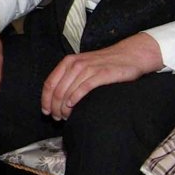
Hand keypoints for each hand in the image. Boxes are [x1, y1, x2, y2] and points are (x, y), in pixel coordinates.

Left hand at [39, 32, 163, 120]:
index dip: (45, 100)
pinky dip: (76, 99)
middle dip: (54, 107)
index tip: (46, 112)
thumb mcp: (83, 66)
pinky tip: (73, 107)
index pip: (49, 83)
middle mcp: (76, 64)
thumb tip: (56, 99)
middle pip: (57, 90)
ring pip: (68, 91)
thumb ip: (69, 78)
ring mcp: (89, 68)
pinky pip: (84, 88)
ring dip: (64, 108)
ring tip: (66, 117)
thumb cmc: (105, 64)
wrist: (129, 55)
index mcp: (68, 62)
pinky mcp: (102, 74)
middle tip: (57, 118)